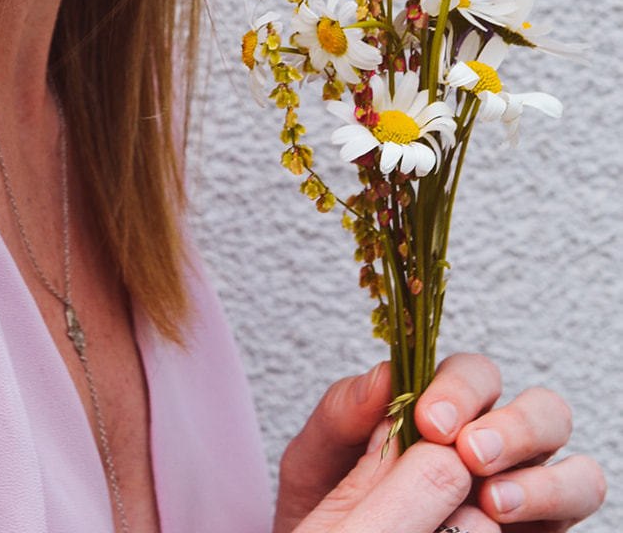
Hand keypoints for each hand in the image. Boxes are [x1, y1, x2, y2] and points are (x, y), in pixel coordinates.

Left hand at [273, 354, 604, 532]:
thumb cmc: (326, 511)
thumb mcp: (317, 464)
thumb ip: (340, 416)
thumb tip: (382, 378)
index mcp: (447, 409)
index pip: (474, 375)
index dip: (459, 388)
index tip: (430, 419)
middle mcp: (498, 441)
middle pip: (539, 407)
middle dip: (510, 425)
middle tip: (467, 454)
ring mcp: (528, 487)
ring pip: (568, 456)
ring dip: (540, 472)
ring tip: (491, 499)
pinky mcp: (543, 528)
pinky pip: (574, 506)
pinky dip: (551, 503)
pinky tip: (502, 518)